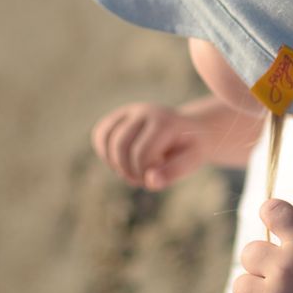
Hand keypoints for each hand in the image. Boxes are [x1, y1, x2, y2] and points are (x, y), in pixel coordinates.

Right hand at [91, 102, 210, 189]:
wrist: (192, 130)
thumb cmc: (190, 149)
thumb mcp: (191, 161)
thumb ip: (173, 172)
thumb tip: (150, 182)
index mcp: (165, 122)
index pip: (141, 154)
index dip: (143, 174)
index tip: (153, 179)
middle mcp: (146, 111)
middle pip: (120, 146)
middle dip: (126, 170)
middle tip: (140, 179)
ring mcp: (131, 111)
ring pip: (106, 139)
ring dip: (114, 163)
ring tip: (132, 170)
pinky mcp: (120, 115)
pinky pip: (100, 134)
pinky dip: (105, 152)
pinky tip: (121, 162)